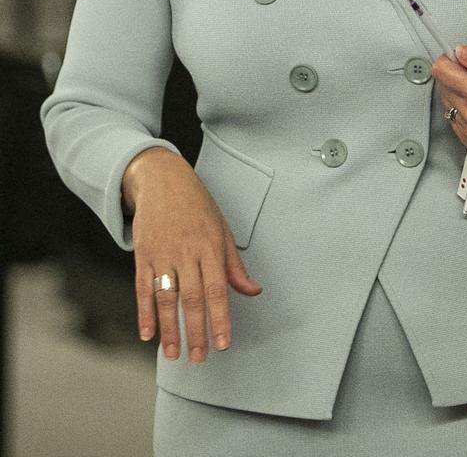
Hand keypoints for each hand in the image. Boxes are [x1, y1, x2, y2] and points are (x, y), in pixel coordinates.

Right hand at [122, 148, 263, 361]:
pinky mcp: (142, 254)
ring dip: (169, 328)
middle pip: (191, 298)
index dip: (220, 318)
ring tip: (173, 353)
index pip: (217, 289)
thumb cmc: (197, 205)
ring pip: (165, 297)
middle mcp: (186, 251)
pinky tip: (148, 334)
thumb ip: (234, 265)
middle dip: (195, 331)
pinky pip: (142, 288)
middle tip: (199, 357)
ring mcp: (162, 253)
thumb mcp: (221, 229)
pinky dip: (144, 313)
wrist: (162, 179)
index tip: (223, 344)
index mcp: (210, 245)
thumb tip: (253, 291)